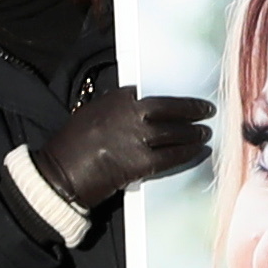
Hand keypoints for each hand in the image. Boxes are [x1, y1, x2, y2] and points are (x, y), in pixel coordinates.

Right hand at [34, 86, 215, 202]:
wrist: (60, 174)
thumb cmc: (71, 146)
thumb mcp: (92, 115)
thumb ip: (116, 111)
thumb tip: (140, 113)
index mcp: (116, 99)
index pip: (151, 94)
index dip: (173, 98)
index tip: (185, 100)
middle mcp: (129, 114)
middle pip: (170, 109)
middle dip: (191, 110)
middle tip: (207, 111)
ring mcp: (136, 138)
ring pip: (174, 133)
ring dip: (193, 133)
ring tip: (205, 133)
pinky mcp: (140, 162)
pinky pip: (171, 156)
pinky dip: (187, 153)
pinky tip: (198, 152)